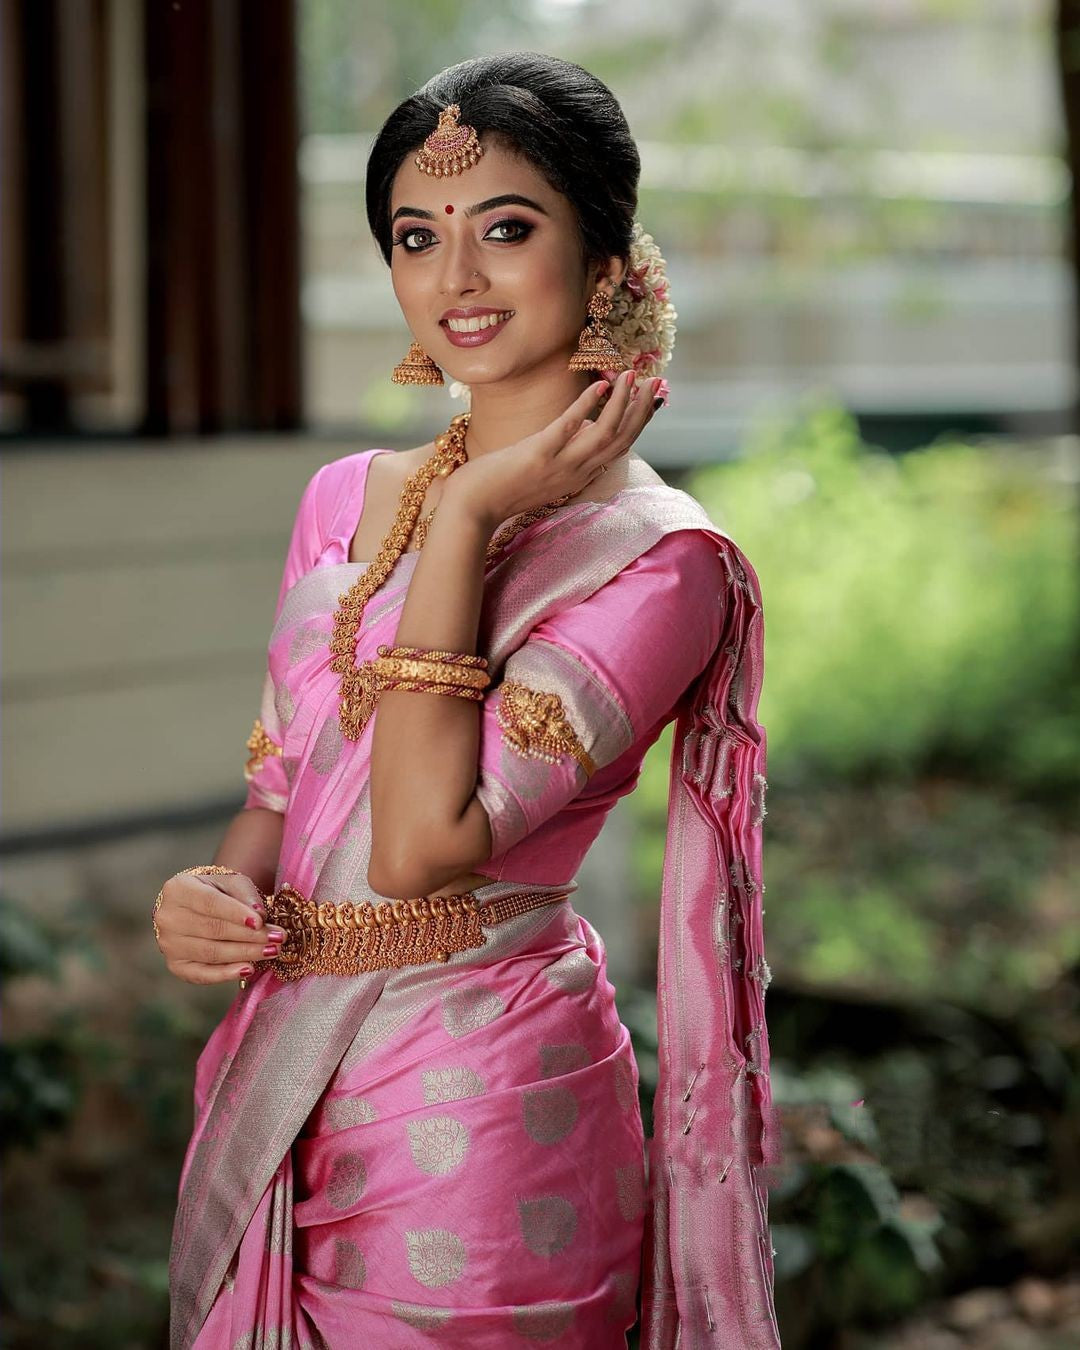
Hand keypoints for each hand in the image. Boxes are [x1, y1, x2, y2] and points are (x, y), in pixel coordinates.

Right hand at [153, 868, 285, 984]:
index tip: (260, 922)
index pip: (210, 903)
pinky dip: (226, 974)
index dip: (235, 914)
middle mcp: (167, 917)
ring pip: (211, 952)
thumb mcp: (233, 882)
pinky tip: (248, 969)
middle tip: (278, 938)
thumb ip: (246, 895)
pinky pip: (202, 974)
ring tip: (272, 951)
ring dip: (245, 954)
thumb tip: (259, 916)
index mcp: (178, 889)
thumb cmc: (219, 891)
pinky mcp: (176, 965)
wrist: (199, 906)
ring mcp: (169, 944)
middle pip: (212, 930)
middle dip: (249, 936)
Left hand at [448, 369, 662, 529]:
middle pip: (623, 441)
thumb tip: (587, 422)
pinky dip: (586, 406)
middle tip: (654, 382)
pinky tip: (597, 386)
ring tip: (631, 376)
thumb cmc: (502, 488)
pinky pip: (568, 428)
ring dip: (622, 403)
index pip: (621, 448)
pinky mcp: (538, 456)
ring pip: (605, 434)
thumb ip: (568, 451)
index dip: (640, 422)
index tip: (651, 398)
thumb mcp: (545, 471)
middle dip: (641, 410)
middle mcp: (576, 473)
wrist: (472, 509)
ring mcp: (559, 466)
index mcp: (580, 477)